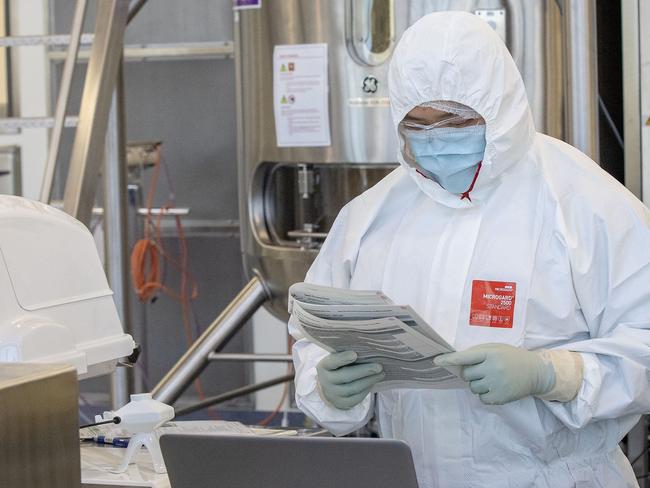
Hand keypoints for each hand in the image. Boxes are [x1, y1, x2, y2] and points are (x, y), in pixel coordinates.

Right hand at [316, 351, 384, 409]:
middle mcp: (326, 381)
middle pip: (346, 376)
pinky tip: (373, 382)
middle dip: (364, 371)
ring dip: (369, 381)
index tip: (355, 354)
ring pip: (353, 388)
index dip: (342, 358)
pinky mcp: (341, 403)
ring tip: (381, 374)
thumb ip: (346, 355)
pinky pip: (356, 398)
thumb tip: (367, 349)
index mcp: (324, 366)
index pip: (332, 362)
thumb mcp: (336, 359)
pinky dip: (366, 390)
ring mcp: (333, 394)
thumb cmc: (337, 367)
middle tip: (379, 367)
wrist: (328, 387)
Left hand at [434, 344, 554, 404]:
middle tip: (484, 370)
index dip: (449, 359)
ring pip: (472, 387)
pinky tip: (496, 388)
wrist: (536, 372)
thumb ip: (478, 353)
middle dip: (471, 373)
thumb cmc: (511, 358)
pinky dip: (485, 394)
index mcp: (490, 353)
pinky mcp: (500, 397)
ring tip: (492, 378)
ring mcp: (497, 383)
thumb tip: (456, 363)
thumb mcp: (496, 348)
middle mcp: (492, 368)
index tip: (436, 361)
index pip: (465, 357)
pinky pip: (481, 398)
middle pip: (466, 374)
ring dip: (478, 384)